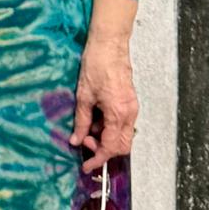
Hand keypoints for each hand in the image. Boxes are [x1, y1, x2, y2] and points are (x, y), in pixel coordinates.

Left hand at [71, 34, 137, 175]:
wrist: (109, 44)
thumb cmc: (96, 65)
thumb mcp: (83, 96)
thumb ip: (81, 121)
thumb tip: (75, 140)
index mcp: (118, 114)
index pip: (110, 147)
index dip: (97, 159)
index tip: (86, 165)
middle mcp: (129, 113)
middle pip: (121, 146)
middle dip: (103, 149)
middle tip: (85, 140)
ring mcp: (132, 107)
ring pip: (123, 135)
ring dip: (106, 137)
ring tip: (88, 125)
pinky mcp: (131, 101)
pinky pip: (123, 124)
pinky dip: (110, 127)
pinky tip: (96, 117)